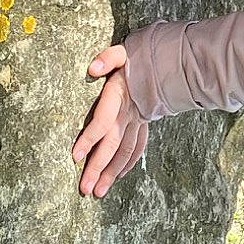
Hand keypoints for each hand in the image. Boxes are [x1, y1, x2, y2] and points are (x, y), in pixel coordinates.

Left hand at [72, 44, 147, 198]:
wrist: (167, 64)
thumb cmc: (138, 58)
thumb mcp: (122, 52)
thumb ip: (108, 58)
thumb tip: (92, 68)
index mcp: (120, 96)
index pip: (103, 121)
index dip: (90, 139)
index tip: (75, 156)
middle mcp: (130, 113)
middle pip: (113, 144)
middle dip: (98, 167)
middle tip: (85, 188)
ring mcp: (139, 121)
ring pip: (125, 151)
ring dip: (111, 173)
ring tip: (98, 192)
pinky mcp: (143, 125)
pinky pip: (137, 148)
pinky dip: (127, 164)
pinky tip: (117, 176)